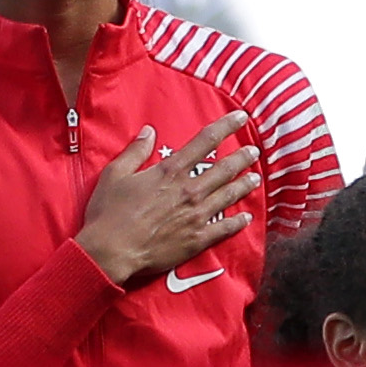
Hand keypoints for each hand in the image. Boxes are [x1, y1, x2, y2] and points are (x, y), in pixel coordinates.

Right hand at [73, 113, 257, 285]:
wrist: (112, 249)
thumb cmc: (109, 211)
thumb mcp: (114, 173)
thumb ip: (135, 151)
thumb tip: (149, 131)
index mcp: (170, 172)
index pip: (204, 142)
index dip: (225, 127)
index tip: (241, 118)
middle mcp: (189, 190)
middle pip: (224, 169)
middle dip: (242, 158)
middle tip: (254, 151)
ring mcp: (197, 215)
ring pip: (229, 195)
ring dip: (244, 185)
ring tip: (256, 178)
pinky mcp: (198, 238)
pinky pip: (225, 228)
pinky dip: (239, 221)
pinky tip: (247, 216)